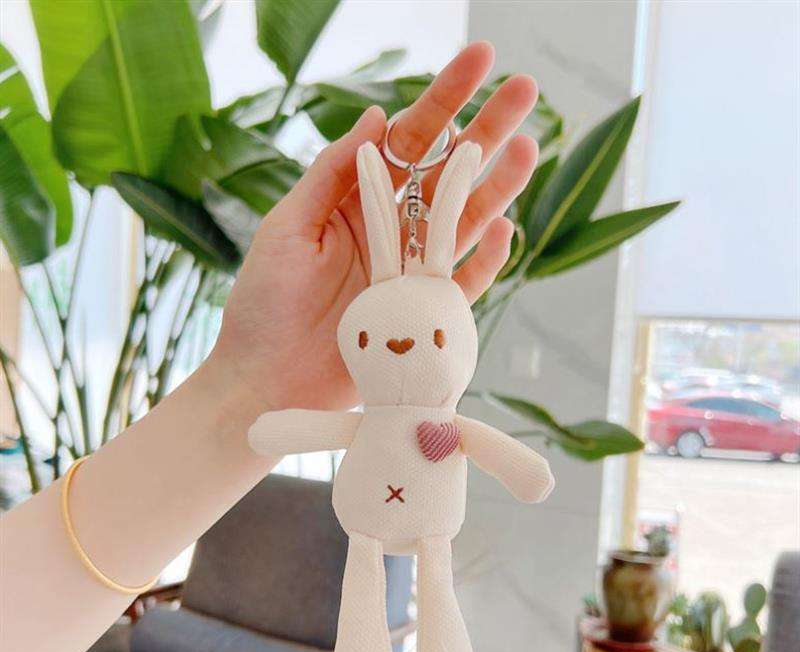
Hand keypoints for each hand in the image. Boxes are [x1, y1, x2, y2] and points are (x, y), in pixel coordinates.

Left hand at [209, 42, 538, 412]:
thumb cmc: (264, 304)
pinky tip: (504, 228)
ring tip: (527, 146)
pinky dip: (485, 260)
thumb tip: (378, 118)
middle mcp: (390, 231)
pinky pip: (463, 284)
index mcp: (356, 202)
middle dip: (486, 130)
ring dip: (496, 186)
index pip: (408, 141)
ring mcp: (409, 273)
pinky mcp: (422, 315)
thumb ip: (332, 176)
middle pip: (447, 173)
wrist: (266, 380)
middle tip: (525, 91)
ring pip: (463, 222)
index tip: (481, 58)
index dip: (444, 99)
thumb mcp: (289, 228)